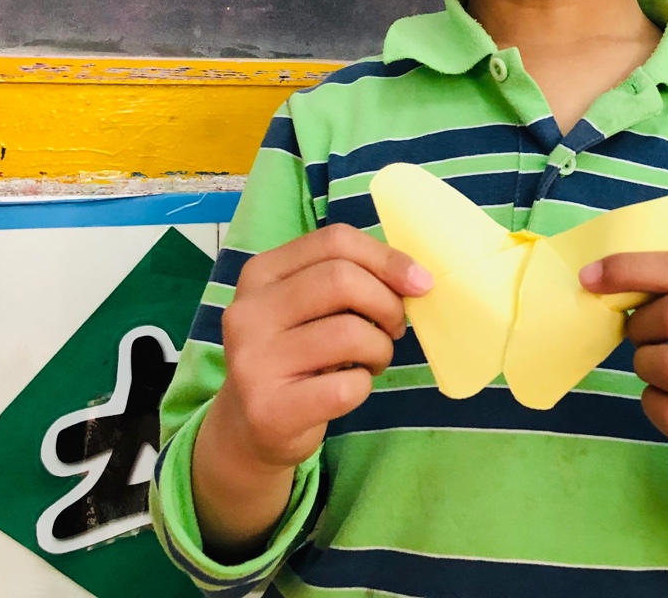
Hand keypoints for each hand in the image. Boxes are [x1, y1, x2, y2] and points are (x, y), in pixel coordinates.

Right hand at [210, 224, 432, 470]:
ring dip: (380, 348)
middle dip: (387, 303)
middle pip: (341, 280)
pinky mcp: (269, 408)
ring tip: (373, 360)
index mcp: (261, 273)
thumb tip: (416, 278)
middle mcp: (248, 312)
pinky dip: (364, 386)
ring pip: (348, 333)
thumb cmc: (297, 355)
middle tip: (394, 328)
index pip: (334, 241)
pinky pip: (346, 386)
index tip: (419, 282)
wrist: (251, 427)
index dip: (387, 258)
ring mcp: (253, 361)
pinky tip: (349, 389)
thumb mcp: (308, 307)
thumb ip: (349, 279)